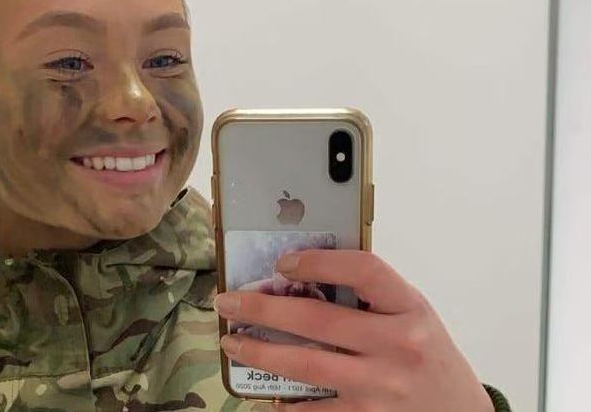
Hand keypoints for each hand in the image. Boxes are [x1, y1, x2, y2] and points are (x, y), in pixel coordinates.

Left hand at [214, 250, 494, 411]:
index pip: (364, 270)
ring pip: (305, 364)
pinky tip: (264, 393)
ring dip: (260, 352)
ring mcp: (381, 386)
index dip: (318, 261)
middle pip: (317, 319)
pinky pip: (314, 410)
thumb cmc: (428, 358)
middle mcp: (398, 345)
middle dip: (263, 308)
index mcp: (410, 308)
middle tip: (229, 303)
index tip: (282, 261)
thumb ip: (371, 296)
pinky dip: (285, 402)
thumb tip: (302, 276)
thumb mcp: (414, 315)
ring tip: (232, 343)